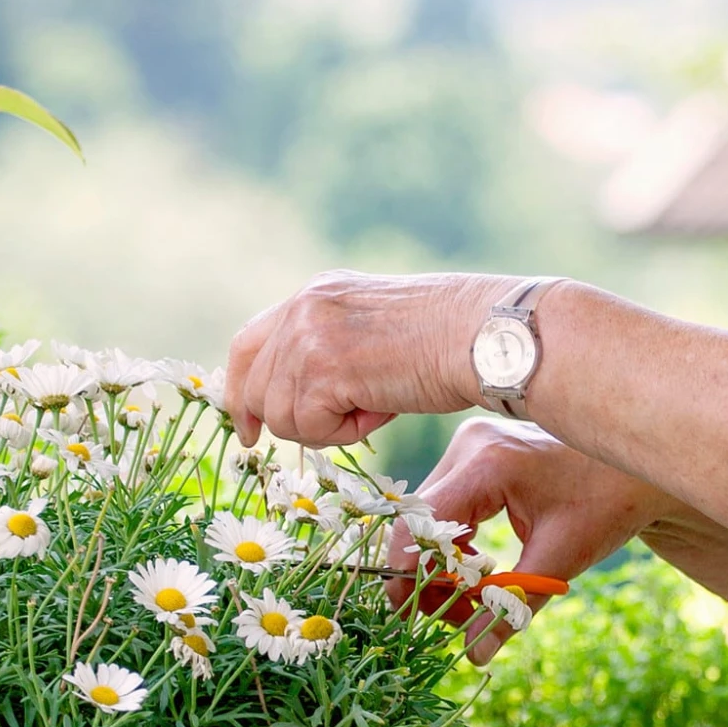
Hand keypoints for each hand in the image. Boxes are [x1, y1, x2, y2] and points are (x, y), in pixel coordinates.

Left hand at [227, 270, 505, 449]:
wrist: (485, 337)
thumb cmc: (455, 341)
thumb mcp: (378, 331)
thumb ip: (335, 350)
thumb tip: (307, 399)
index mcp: (318, 294)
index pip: (249, 344)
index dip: (242, 390)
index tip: (249, 426)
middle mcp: (303, 307)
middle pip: (255, 386)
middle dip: (287, 420)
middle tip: (332, 431)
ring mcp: (308, 336)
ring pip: (281, 415)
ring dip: (327, 428)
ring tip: (376, 406)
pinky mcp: (322, 369)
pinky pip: (309, 428)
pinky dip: (345, 433)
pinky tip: (381, 410)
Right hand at [409, 418, 670, 663]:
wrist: (636, 472)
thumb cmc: (608, 506)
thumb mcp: (560, 559)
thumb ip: (512, 606)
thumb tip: (474, 655)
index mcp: (488, 464)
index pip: (424, 523)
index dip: (410, 573)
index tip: (413, 616)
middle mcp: (469, 447)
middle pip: (421, 523)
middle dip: (430, 577)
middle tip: (453, 618)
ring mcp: (470, 447)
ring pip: (430, 520)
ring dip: (442, 566)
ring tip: (474, 602)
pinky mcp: (476, 456)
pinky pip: (447, 510)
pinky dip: (456, 548)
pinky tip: (481, 574)